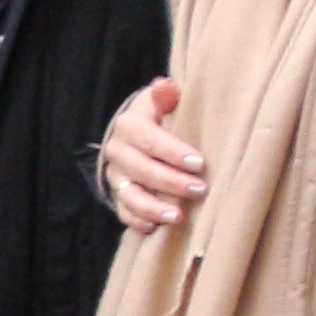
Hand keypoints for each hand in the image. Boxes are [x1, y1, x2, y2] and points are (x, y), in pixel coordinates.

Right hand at [99, 76, 205, 231]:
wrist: (140, 130)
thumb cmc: (164, 115)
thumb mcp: (166, 102)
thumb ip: (168, 97)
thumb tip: (165, 86)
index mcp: (129, 124)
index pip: (149, 140)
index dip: (174, 153)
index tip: (200, 163)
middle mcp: (117, 150)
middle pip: (141, 170)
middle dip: (170, 182)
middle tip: (200, 190)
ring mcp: (115, 174)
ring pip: (129, 194)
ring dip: (152, 208)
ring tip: (178, 217)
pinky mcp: (118, 193)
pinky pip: (123, 211)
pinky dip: (137, 221)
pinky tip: (155, 228)